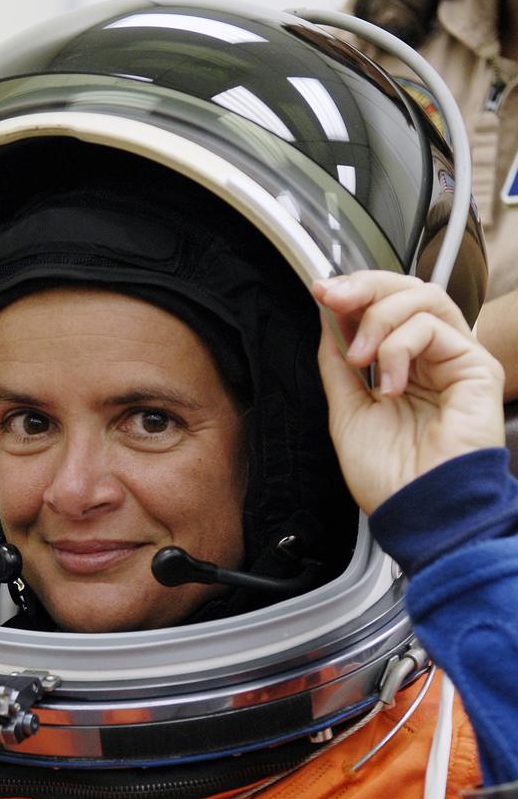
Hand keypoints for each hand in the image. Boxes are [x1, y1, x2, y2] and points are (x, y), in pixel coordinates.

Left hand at [313, 271, 504, 514]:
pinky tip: (390, 384)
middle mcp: (433, 360)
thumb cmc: (389, 478)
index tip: (323, 292)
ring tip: (361, 358)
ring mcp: (456, 361)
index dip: (355, 293)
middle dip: (365, 287)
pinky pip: (433, 326)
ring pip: (422, 298)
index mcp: (404, 369)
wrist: (415, 510)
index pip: (387, 308)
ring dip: (379, 318)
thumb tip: (329, 318)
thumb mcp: (346, 411)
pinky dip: (398, 347)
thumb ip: (338, 363)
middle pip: (408, 291)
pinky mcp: (476, 367)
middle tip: (335, 297)